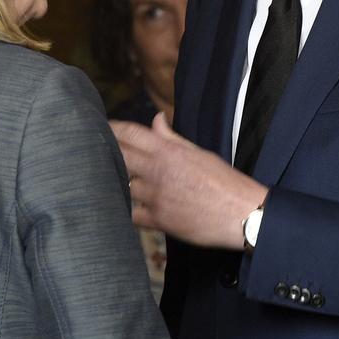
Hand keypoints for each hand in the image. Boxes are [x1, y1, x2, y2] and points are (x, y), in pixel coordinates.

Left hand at [110, 112, 267, 248]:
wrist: (241, 214)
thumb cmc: (224, 181)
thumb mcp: (199, 152)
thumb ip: (172, 137)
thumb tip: (156, 119)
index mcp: (168, 151)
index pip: (131, 133)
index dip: (113, 128)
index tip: (103, 127)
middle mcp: (157, 170)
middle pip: (119, 156)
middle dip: (107, 152)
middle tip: (97, 151)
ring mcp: (155, 196)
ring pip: (124, 185)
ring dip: (123, 183)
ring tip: (124, 182)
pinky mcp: (158, 219)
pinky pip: (132, 214)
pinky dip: (131, 211)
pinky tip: (134, 208)